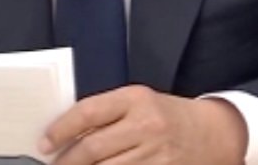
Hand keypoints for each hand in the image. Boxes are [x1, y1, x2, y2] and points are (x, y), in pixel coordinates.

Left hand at [40, 85, 245, 164]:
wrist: (213, 133)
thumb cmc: (165, 115)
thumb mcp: (137, 102)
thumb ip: (105, 114)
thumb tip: (65, 134)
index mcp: (135, 99)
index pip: (87, 113)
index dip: (60, 130)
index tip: (44, 143)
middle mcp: (147, 125)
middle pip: (94, 148)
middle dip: (67, 161)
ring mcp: (158, 154)